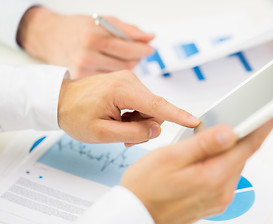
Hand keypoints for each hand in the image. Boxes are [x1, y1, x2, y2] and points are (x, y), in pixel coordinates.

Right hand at [17, 7, 154, 77]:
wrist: (49, 37)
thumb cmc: (78, 28)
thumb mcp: (102, 21)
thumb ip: (128, 30)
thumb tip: (150, 37)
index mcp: (93, 37)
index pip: (128, 48)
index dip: (143, 49)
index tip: (150, 48)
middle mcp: (87, 56)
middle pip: (126, 64)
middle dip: (136, 58)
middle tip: (139, 52)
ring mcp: (84, 70)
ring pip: (119, 74)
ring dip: (127, 67)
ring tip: (121, 57)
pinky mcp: (82, 81)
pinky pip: (109, 80)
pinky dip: (115, 75)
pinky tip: (110, 66)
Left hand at [57, 70, 199, 144]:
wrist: (59, 100)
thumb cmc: (75, 115)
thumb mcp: (101, 132)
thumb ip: (132, 133)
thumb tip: (156, 129)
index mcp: (123, 90)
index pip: (158, 105)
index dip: (178, 115)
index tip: (195, 121)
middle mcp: (130, 81)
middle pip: (155, 110)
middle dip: (145, 126)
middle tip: (125, 137)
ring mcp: (129, 81)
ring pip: (150, 109)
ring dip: (139, 123)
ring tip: (118, 129)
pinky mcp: (128, 85)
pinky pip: (142, 104)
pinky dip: (135, 116)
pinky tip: (120, 121)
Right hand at [122, 116, 272, 223]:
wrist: (135, 215)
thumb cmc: (146, 187)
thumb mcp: (170, 157)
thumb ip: (204, 144)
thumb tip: (230, 132)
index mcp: (213, 177)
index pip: (247, 146)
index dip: (262, 126)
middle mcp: (221, 192)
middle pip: (241, 155)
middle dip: (243, 134)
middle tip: (240, 115)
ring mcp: (218, 199)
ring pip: (232, 165)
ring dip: (230, 148)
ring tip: (216, 134)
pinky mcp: (212, 202)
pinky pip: (224, 176)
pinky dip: (222, 161)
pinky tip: (208, 155)